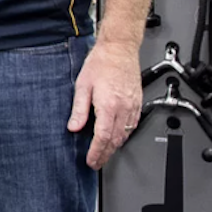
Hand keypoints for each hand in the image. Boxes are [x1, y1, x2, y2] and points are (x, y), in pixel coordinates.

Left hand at [68, 40, 142, 170]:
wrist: (119, 49)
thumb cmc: (101, 62)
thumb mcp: (82, 85)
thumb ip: (79, 109)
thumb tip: (74, 127)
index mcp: (108, 105)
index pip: (102, 137)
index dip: (97, 152)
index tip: (92, 161)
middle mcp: (123, 108)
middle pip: (115, 140)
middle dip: (106, 154)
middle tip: (97, 162)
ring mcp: (133, 105)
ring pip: (126, 134)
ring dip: (115, 146)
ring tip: (105, 153)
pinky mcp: (138, 102)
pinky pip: (133, 124)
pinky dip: (125, 134)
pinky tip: (118, 136)